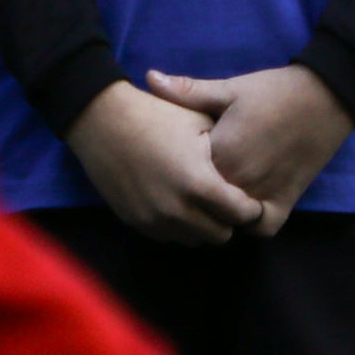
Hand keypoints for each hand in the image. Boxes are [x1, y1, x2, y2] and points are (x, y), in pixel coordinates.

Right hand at [66, 78, 266, 244]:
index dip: (250, 206)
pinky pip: (169, 237)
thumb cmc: (156, 115)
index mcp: (199, 184)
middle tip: (224, 199)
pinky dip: (178, 225)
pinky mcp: (136, 223)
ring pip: (195, 240)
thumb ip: (228, 153)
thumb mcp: (200, 123)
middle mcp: (177, 210)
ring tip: (199, 200)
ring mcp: (154, 220)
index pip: (241, 214)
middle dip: (227, 219)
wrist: (102, 120)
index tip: (248, 196)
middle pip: (221, 235)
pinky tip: (176, 200)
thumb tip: (252, 172)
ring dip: (202, 225)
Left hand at [151, 64, 354, 228]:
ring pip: (230, 219)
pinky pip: (262, 227)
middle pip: (204, 203)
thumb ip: (187, 92)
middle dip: (196, 193)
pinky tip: (246, 207)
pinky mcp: (286, 201)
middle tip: (194, 179)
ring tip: (218, 193)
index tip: (177, 157)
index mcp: (220, 153)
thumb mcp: (230, 88)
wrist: (325, 96)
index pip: (184, 176)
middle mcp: (239, 181)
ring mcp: (264, 194)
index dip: (179, 168)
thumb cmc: (274, 90)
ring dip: (222, 211)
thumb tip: (148, 78)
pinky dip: (253, 223)